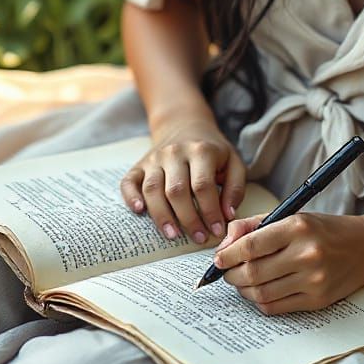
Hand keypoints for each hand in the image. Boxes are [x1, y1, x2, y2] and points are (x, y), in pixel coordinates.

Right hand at [119, 120, 245, 243]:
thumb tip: (228, 215)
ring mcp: (154, 158)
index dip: (210, 211)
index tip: (217, 231)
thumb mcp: (233, 162)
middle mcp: (175, 152)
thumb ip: (235, 187)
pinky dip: (130, 197)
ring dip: (162, 216)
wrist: (185, 124)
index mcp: (201, 150)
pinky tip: (139, 211)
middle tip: (198, 238)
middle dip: (188, 219)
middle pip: (177, 190)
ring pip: (153, 189)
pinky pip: (128, 182)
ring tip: (173, 236)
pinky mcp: (139, 165)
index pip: (203, 186)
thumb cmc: (212, 151)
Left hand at [212, 211, 363, 314]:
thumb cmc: (325, 230)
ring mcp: (313, 280)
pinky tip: (259, 291)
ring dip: (243, 290)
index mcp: (298, 227)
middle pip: (253, 273)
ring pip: (261, 293)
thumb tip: (224, 244)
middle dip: (231, 275)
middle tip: (226, 272)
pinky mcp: (317, 300)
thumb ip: (255, 226)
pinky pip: (276, 307)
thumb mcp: (293, 216)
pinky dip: (260, 301)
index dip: (228, 255)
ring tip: (242, 281)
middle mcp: (306, 254)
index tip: (218, 259)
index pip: (251, 245)